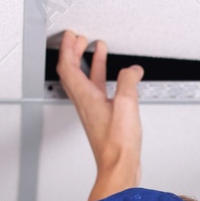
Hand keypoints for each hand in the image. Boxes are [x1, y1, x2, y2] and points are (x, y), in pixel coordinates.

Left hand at [55, 30, 142, 200]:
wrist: (119, 165)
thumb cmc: (117, 143)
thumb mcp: (126, 104)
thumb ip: (128, 81)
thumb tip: (132, 70)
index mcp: (84, 96)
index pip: (67, 65)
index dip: (68, 48)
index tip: (72, 35)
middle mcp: (84, 102)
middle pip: (72, 71)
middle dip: (75, 52)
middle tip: (81, 39)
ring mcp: (92, 110)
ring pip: (85, 80)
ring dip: (89, 62)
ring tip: (98, 49)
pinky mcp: (102, 118)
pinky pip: (97, 90)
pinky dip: (102, 77)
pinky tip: (116, 78)